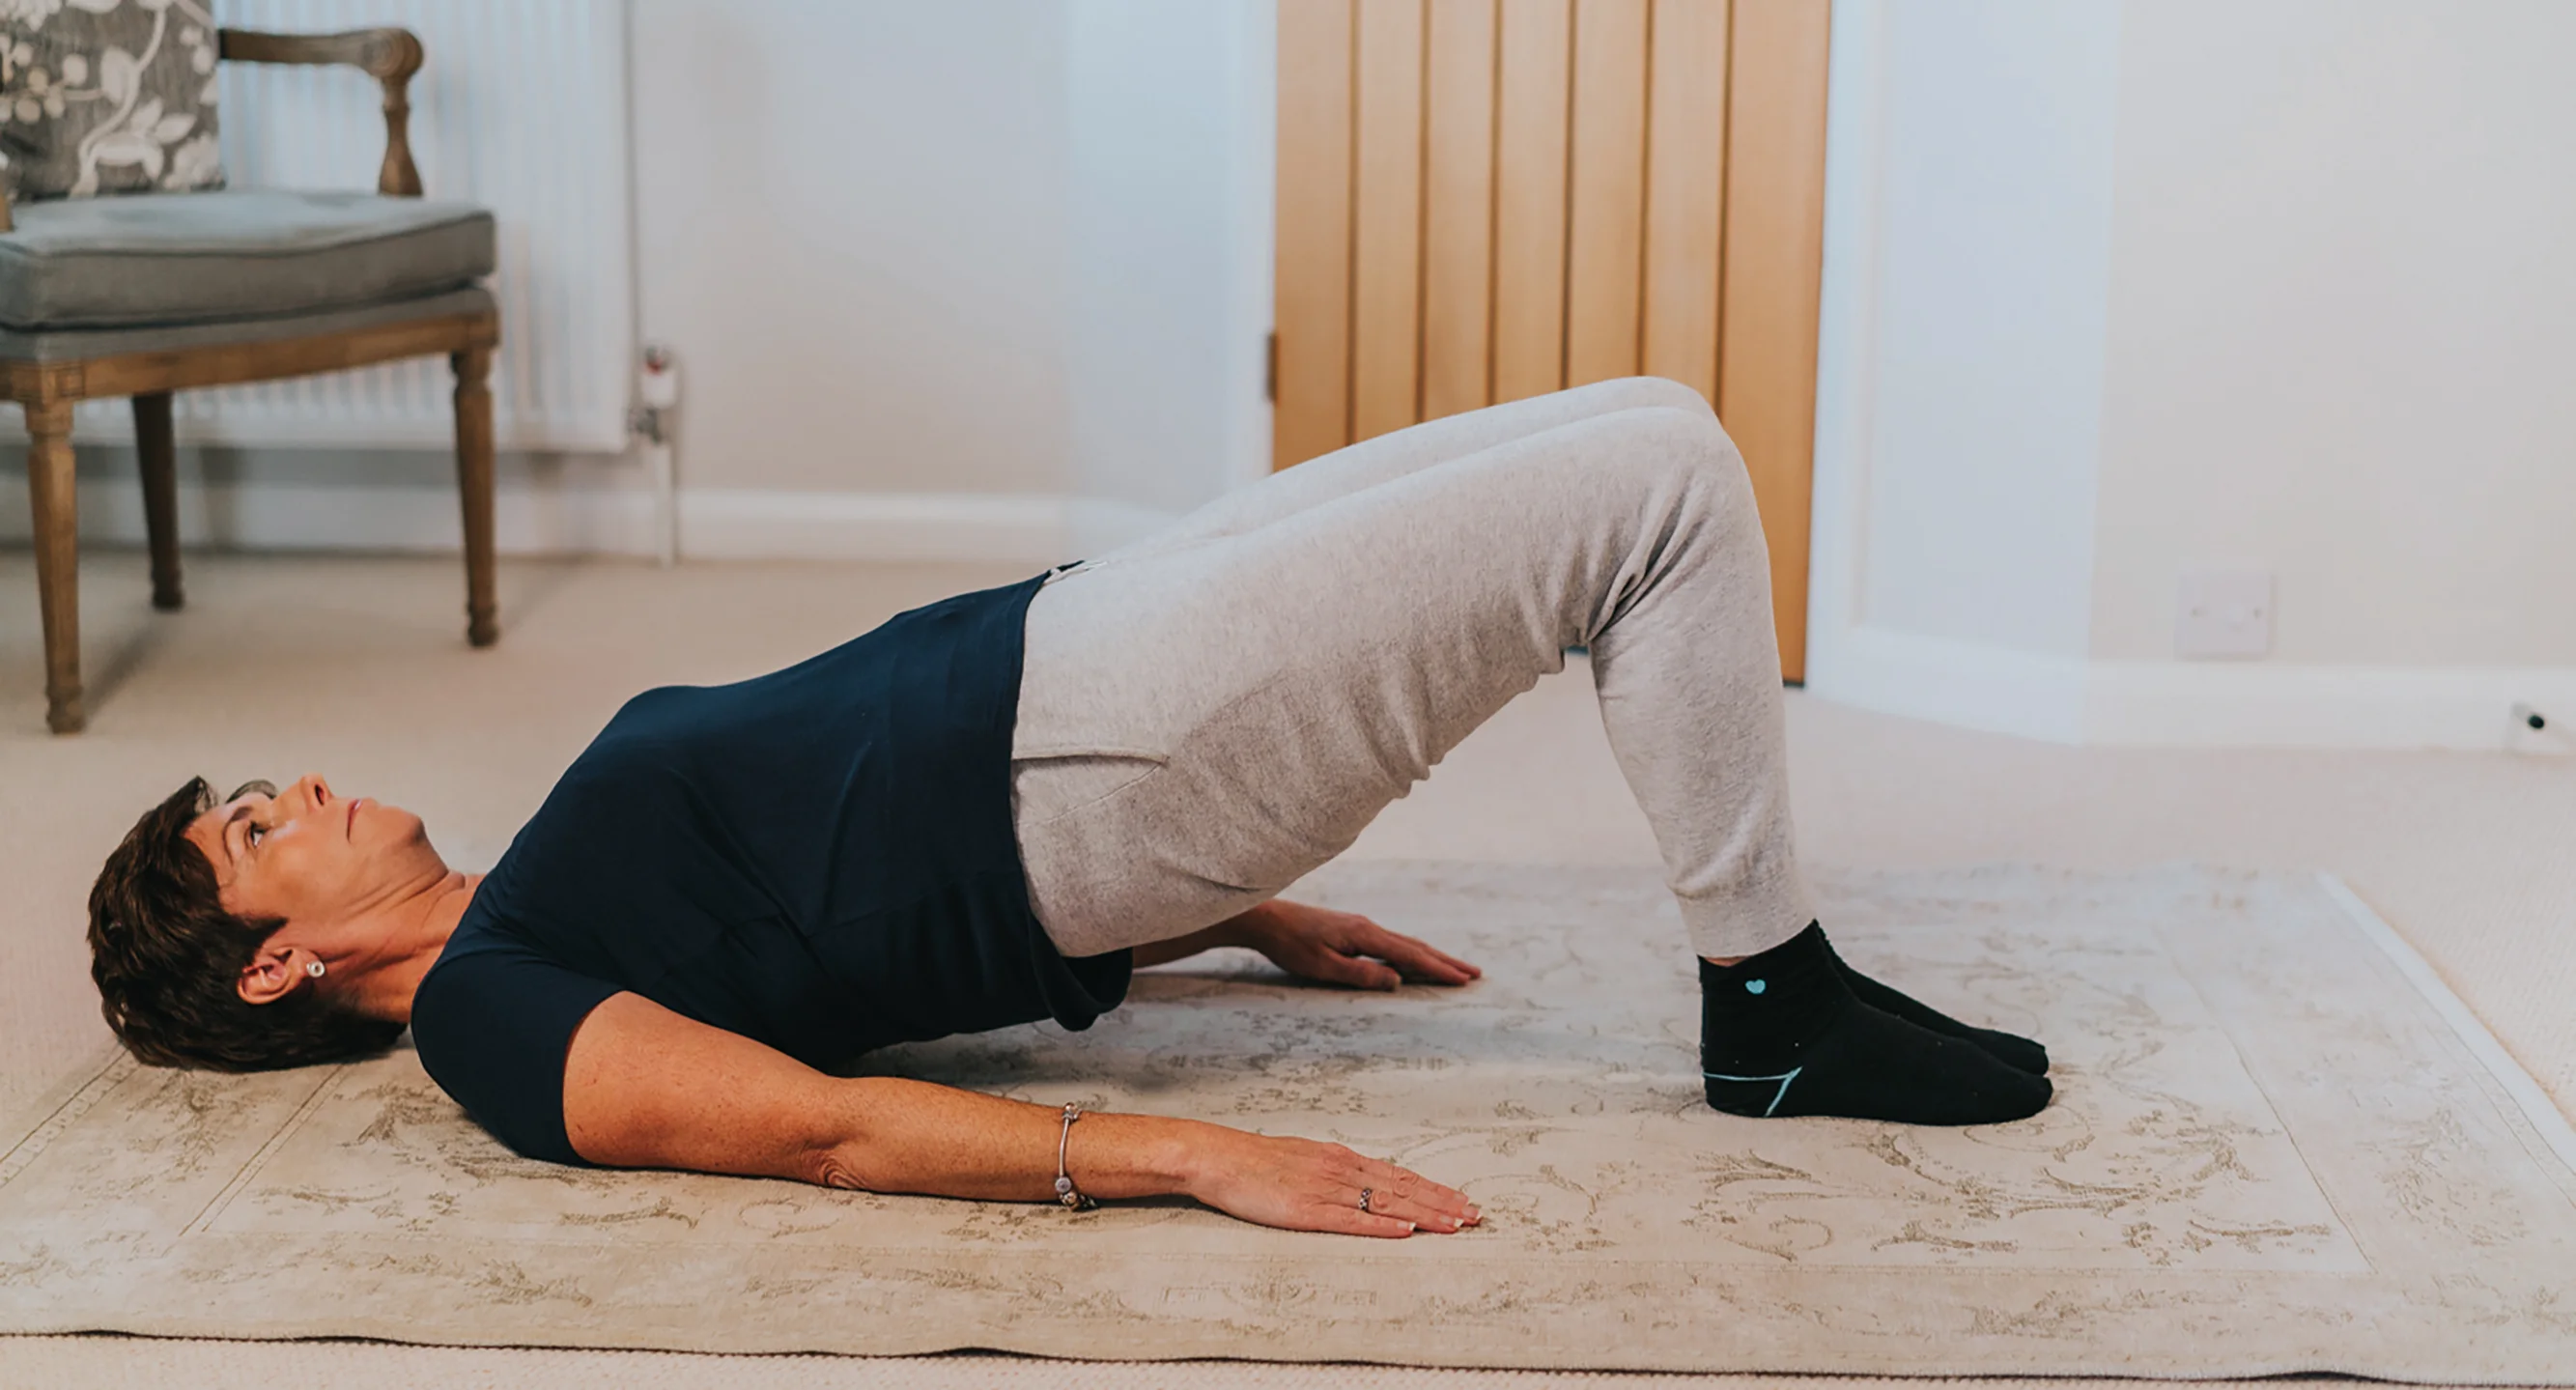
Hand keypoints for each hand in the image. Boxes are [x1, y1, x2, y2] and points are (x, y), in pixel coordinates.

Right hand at [1187, 1128, 1480, 1237]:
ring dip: (1425, 1215)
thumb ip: (1333, 1171)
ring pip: (1386, 1203)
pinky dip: (1382, 1226)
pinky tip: (1406, 1231)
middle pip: (1402, 1188)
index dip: (1433, 1190)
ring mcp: (1326, 1190)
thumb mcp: (1303, 1158)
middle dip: (1442, 1203)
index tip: (1461, 1201)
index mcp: (1341, 1158)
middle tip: (1476, 1215)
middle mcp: (1341, 1170)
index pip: (1398, 1176)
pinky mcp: (1307, 1210)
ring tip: (1456, 1224)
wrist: (1219, 1158)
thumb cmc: (1256, 1162)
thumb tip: (1360, 1182)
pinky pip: (1352, 1220)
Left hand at [1231, 900, 1481, 990]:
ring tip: (1454, 967)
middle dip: (1446, 961)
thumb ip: (1361, 974)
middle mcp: (1369, 927)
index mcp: (1365, 935)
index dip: (1439, 970)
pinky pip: (1392, 942)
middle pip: (1416, 946)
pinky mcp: (1354, 929)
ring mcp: (1362, 926)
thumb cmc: (1291, 945)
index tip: (1463, 980)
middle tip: (1474, 974)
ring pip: (1406, 943)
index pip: (1410, 956)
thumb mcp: (1324, 967)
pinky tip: (1416, 959)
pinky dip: (1413, 952)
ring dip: (1432, 956)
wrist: (1268, 919)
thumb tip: (1398, 981)